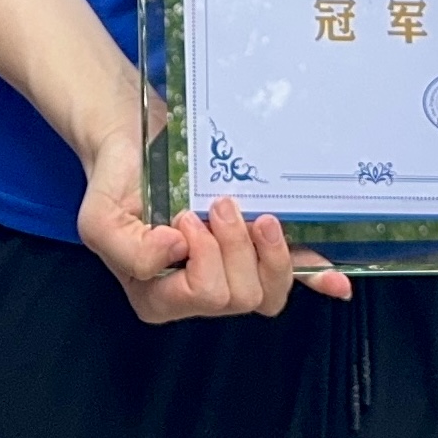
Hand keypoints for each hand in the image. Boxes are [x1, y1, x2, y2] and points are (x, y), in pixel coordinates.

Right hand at [76, 129, 346, 322]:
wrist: (138, 141)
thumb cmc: (119, 180)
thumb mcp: (100, 218)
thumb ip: (130, 250)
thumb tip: (178, 247)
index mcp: (160, 297)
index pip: (203, 295)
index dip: (203, 255)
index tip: (184, 216)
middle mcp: (199, 294)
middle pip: (241, 296)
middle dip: (235, 245)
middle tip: (218, 205)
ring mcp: (234, 274)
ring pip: (269, 292)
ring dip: (271, 250)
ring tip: (256, 214)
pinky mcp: (258, 251)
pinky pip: (296, 275)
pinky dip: (316, 278)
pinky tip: (337, 282)